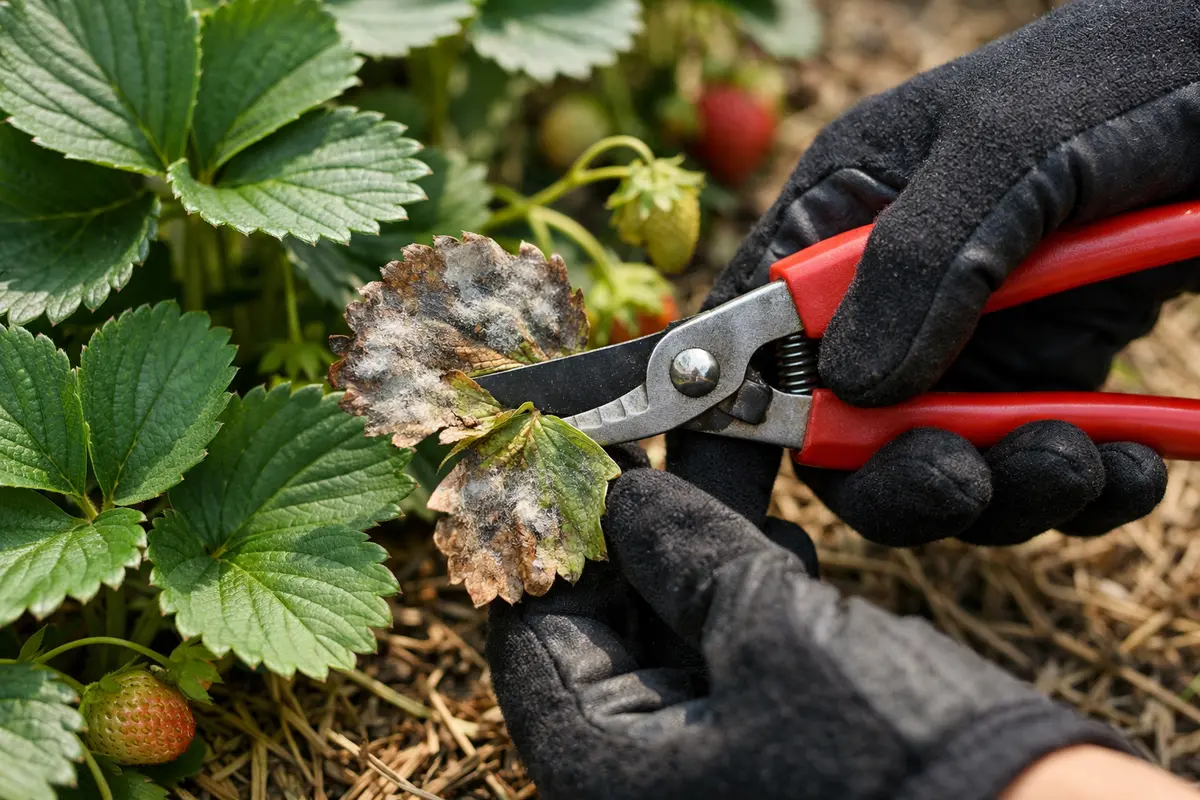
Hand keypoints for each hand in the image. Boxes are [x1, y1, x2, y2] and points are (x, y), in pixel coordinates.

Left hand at [486, 446, 1133, 799]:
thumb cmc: (890, 752)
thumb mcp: (771, 630)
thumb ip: (686, 556)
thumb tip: (627, 500)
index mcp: (603, 764)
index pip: (533, 629)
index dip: (556, 531)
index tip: (580, 453)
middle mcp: (641, 772)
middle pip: (604, 622)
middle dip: (638, 522)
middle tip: (659, 433)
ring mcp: (707, 761)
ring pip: (673, 627)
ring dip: (698, 542)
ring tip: (724, 455)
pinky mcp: (771, 745)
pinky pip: (728, 654)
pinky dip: (743, 590)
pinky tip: (778, 540)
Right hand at [712, 0, 1199, 545]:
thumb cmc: (1124, 74)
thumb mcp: (1004, 146)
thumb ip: (919, 262)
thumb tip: (850, 387)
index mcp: (841, 215)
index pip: (752, 332)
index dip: (736, 416)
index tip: (744, 497)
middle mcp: (889, 292)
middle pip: (843, 434)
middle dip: (900, 478)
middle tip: (965, 484)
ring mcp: (970, 341)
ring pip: (939, 469)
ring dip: (1006, 494)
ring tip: (1083, 463)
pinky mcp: (1049, 373)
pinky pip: (1032, 468)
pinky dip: (1082, 489)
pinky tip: (1130, 466)